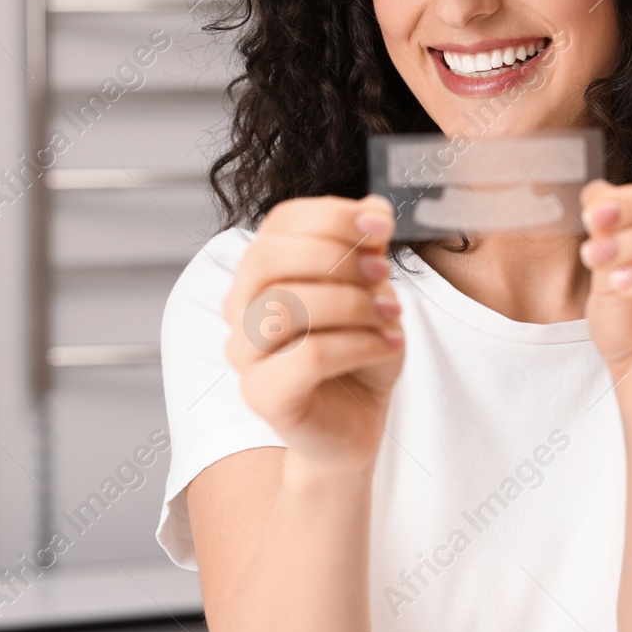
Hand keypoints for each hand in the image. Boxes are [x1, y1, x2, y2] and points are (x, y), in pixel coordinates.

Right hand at [222, 195, 404, 470]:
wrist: (355, 421)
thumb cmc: (357, 352)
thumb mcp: (372, 290)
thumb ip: (367, 249)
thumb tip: (375, 210)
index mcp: (261, 271)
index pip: (280, 223)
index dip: (332, 215)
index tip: (380, 225)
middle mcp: (240, 307)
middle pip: (268, 259)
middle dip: (336, 257)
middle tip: (383, 270)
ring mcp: (244, 354)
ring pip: (285, 308)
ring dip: (351, 303)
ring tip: (392, 313)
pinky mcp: (262, 396)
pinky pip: (307, 357)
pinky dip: (358, 343)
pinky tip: (388, 344)